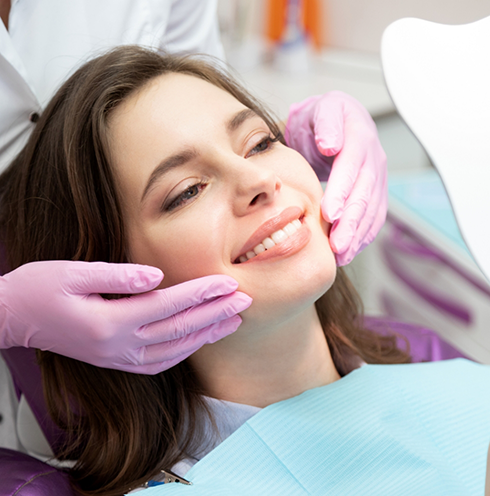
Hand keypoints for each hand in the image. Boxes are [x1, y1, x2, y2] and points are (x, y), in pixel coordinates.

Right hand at [0, 261, 250, 373]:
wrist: (15, 317)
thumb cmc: (41, 288)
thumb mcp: (74, 272)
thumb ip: (119, 275)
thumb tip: (158, 275)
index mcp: (109, 322)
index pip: (169, 306)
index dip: (202, 293)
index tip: (229, 282)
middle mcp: (118, 346)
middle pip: (179, 330)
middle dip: (216, 313)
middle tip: (245, 300)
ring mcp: (118, 358)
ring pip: (175, 350)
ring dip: (207, 334)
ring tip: (233, 320)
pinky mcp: (117, 361)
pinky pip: (160, 362)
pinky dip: (186, 350)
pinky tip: (201, 338)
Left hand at [285, 91, 386, 265]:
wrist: (334, 122)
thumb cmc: (322, 118)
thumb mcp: (321, 110)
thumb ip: (326, 124)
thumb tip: (330, 145)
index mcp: (359, 137)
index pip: (352, 167)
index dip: (342, 192)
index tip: (330, 214)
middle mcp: (373, 159)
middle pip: (365, 194)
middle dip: (351, 222)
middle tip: (337, 245)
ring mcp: (377, 177)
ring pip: (371, 210)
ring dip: (357, 235)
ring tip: (342, 255)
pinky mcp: (375, 192)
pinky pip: (373, 217)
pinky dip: (363, 236)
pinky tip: (350, 251)